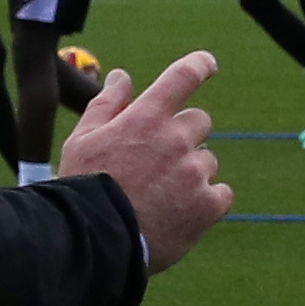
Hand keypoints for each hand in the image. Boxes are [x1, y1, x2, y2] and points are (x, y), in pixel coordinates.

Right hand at [57, 48, 234, 267]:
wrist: (95, 242)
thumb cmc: (84, 187)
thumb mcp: (83, 140)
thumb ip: (107, 105)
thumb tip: (121, 76)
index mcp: (147, 117)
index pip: (183, 76)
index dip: (199, 65)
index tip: (207, 64)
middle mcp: (176, 139)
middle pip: (199, 121)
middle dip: (183, 135)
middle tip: (158, 162)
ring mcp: (194, 172)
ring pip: (207, 160)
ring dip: (192, 171)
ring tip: (161, 196)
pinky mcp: (208, 205)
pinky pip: (221, 193)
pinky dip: (206, 201)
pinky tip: (180, 214)